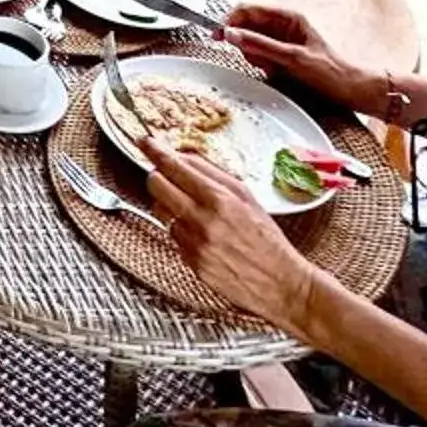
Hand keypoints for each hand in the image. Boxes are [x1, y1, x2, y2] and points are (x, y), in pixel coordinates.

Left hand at [143, 143, 324, 331]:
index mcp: (220, 199)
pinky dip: (181, 230)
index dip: (156, 151)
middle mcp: (203, 221)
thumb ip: (212, 173)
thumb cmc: (267, 239)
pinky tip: (203, 235)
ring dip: (169, 205)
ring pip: (160, 211)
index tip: (146, 142)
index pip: (175, 167)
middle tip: (167, 176)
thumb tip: (184, 156)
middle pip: (156, 185)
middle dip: (158, 176)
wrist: (280, 283)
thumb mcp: (247, 197)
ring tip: (194, 211)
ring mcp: (194, 244)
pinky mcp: (191, 263)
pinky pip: (172, 236)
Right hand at [223, 5, 372, 114]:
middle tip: (260, 60)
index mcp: (286, 16)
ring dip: (256, 58)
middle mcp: (281, 25)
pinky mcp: (280, 56)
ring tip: (275, 69)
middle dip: (246, 44)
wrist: (351, 91)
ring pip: (250, 44)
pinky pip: (260, 57)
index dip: (230, 21)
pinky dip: (262, 66)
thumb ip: (260, 45)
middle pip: (246, 27)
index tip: (218, 37)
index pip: (247, 10)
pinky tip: (277, 73)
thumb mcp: (292, 58)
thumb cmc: (329, 71)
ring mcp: (280, 41)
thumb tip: (229, 34)